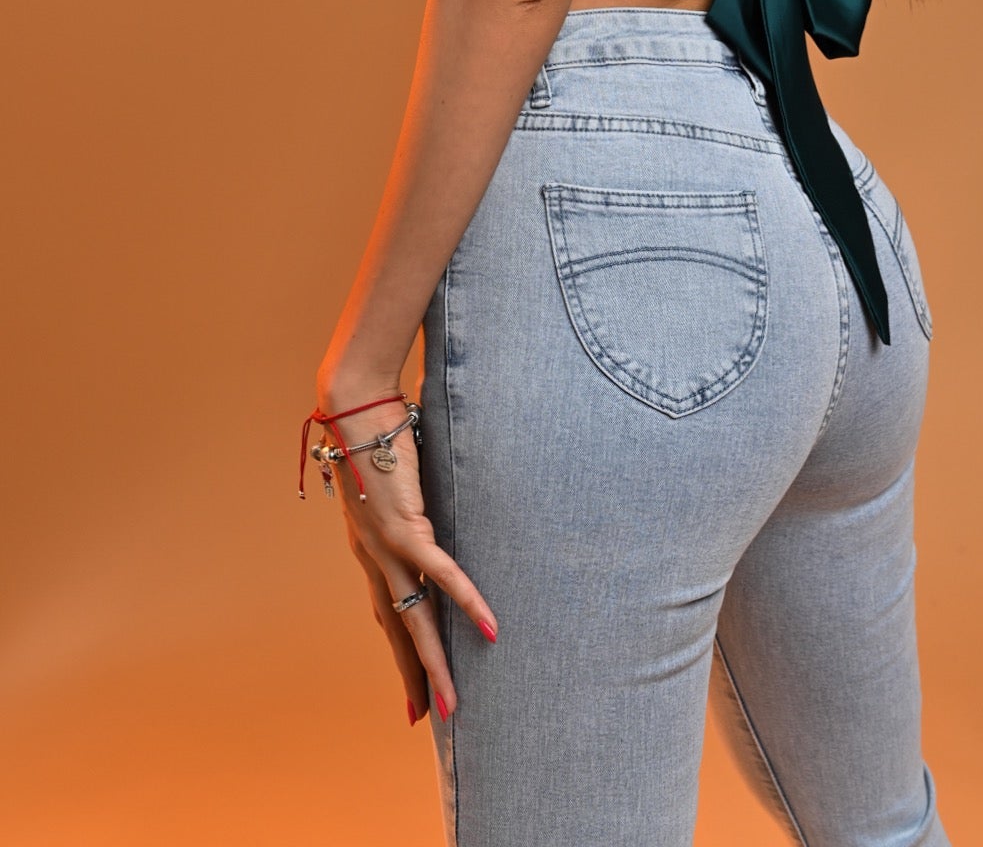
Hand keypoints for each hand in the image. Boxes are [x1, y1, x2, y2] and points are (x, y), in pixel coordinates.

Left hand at [311, 387, 497, 725]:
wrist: (354, 404)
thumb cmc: (375, 427)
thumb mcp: (393, 474)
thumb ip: (410, 494)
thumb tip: (430, 494)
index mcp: (369, 546)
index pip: (387, 610)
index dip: (399, 649)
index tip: (409, 689)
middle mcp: (373, 556)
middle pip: (397, 628)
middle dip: (413, 675)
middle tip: (426, 718)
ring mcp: (387, 546)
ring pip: (416, 618)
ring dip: (435, 663)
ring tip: (451, 704)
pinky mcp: (406, 527)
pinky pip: (443, 574)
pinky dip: (468, 601)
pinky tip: (489, 628)